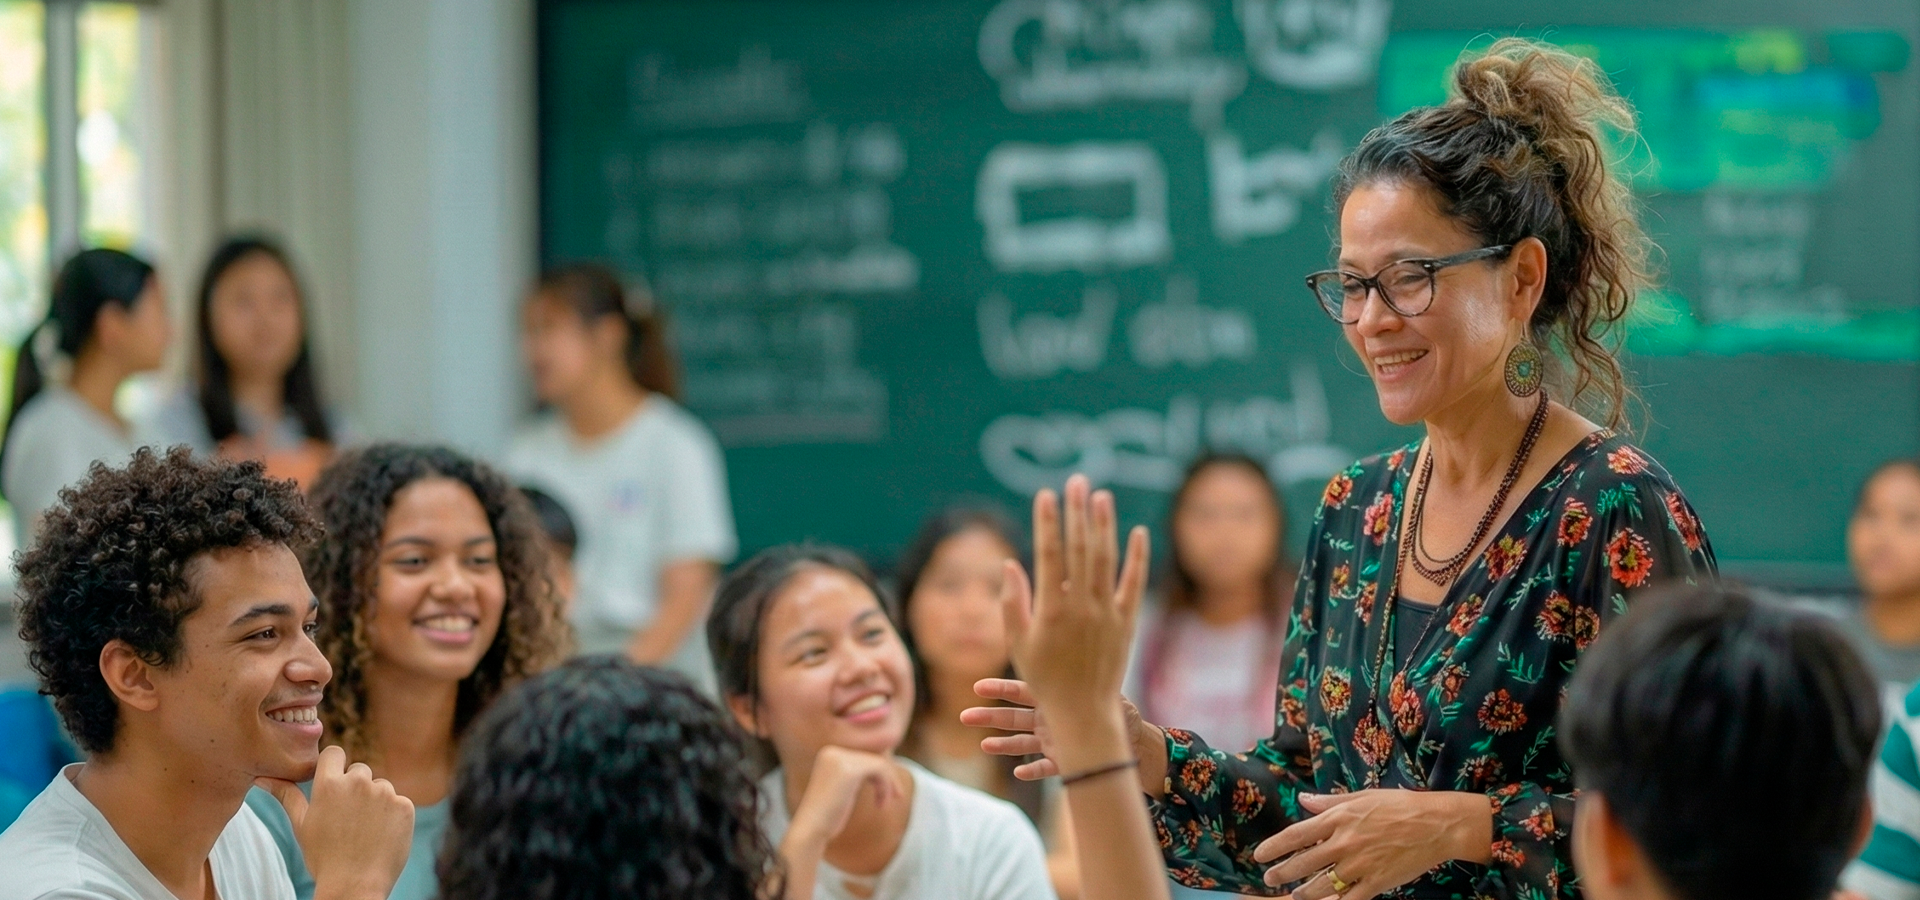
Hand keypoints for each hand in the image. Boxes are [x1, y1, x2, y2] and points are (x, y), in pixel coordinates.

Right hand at [257, 745, 414, 899]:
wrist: (354, 886)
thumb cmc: (323, 857)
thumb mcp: (301, 825)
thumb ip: (286, 795)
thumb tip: (262, 778)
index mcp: (328, 784)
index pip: (334, 753)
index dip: (334, 767)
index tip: (334, 784)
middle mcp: (358, 782)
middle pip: (359, 770)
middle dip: (355, 788)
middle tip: (347, 819)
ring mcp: (384, 793)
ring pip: (380, 787)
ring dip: (375, 802)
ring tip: (364, 831)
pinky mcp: (405, 805)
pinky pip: (398, 802)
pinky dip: (392, 816)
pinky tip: (382, 836)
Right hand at [788, 745, 905, 848]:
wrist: (810, 831)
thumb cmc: (826, 818)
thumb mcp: (841, 791)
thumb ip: (854, 776)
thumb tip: (883, 765)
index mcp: (828, 754)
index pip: (863, 758)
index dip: (879, 775)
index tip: (887, 795)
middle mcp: (832, 752)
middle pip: (872, 759)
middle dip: (887, 779)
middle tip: (896, 798)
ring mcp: (839, 760)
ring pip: (878, 764)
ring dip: (888, 784)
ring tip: (884, 804)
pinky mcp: (849, 771)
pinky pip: (879, 769)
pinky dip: (886, 786)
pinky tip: (882, 804)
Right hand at [998, 476, 1148, 761]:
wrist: (1083, 711)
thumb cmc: (1043, 678)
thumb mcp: (1018, 643)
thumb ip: (1012, 602)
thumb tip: (1010, 563)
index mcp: (1051, 609)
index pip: (1049, 554)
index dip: (1047, 521)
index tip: (1046, 495)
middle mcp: (1081, 606)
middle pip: (1080, 548)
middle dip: (1077, 512)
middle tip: (1076, 481)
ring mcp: (1107, 613)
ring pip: (1107, 560)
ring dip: (1105, 525)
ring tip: (1101, 496)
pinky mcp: (1127, 622)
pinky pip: (1134, 583)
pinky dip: (1137, 557)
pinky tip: (1138, 532)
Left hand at [1256, 789, 1492, 899]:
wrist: (1436, 824)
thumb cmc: (1399, 805)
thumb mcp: (1361, 796)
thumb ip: (1328, 802)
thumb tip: (1302, 800)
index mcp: (1339, 818)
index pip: (1297, 835)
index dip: (1274, 847)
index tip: (1259, 856)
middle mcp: (1344, 842)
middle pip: (1304, 863)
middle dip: (1283, 873)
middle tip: (1270, 879)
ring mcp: (1360, 865)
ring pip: (1322, 885)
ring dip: (1304, 892)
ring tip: (1294, 894)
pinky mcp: (1376, 882)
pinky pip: (1349, 899)